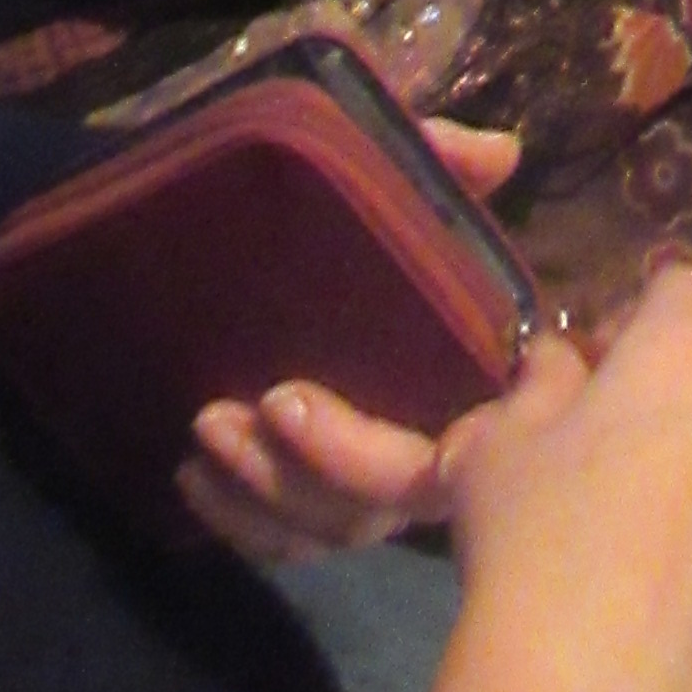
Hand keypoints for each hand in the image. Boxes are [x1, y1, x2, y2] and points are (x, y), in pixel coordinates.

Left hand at [179, 126, 523, 559]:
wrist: (285, 211)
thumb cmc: (355, 192)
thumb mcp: (395, 158)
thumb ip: (440, 160)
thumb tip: (499, 154)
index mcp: (466, 373)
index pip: (442, 450)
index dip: (366, 449)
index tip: (285, 397)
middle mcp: (427, 436)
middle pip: (378, 504)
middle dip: (300, 470)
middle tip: (228, 409)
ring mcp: (371, 471)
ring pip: (332, 527)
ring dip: (263, 495)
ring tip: (203, 433)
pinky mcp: (320, 486)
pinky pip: (292, 537)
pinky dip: (243, 523)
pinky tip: (193, 481)